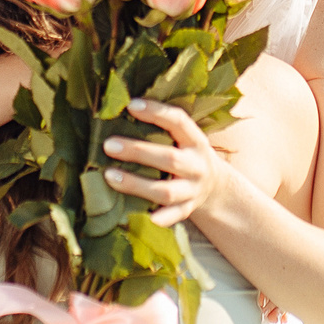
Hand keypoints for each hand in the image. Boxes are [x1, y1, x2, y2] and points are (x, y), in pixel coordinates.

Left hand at [103, 98, 240, 228]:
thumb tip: (119, 109)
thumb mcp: (184, 138)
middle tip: (108, 145)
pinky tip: (138, 217)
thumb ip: (160, 128)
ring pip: (165, 191)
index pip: (179, 121)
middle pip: (169, 159)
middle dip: (138, 152)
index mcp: (195, 141)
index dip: (156, 112)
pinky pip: (172, 217)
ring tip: (109, 176)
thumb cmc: (186, 155)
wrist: (215, 187)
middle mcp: (197, 166)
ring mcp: (193, 190)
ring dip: (136, 184)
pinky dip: (158, 218)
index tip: (131, 105)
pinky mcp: (186, 210)